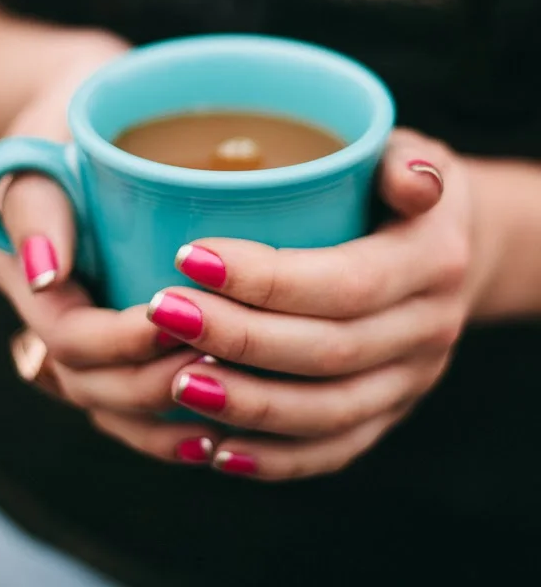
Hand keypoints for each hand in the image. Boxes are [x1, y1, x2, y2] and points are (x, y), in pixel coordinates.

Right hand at [0, 31, 223, 466]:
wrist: (91, 111)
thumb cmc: (68, 118)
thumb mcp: (42, 142)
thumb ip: (35, 206)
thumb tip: (42, 275)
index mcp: (31, 278)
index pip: (68, 338)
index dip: (120, 341)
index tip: (175, 317)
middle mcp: (58, 317)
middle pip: (94, 385)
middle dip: (153, 384)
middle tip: (218, 366)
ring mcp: (92, 332)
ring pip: (117, 407)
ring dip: (168, 416)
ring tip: (228, 410)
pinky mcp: (127, 334)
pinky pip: (140, 400)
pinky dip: (173, 420)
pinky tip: (219, 428)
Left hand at [147, 129, 493, 480]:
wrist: (450, 249)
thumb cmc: (399, 189)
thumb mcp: (410, 154)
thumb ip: (405, 163)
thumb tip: (413, 181)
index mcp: (433, 261)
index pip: (347, 282)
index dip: (269, 278)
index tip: (189, 255)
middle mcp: (429, 330)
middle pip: (328, 351)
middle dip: (239, 338)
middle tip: (161, 310)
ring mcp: (410, 381)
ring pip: (327, 413)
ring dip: (247, 404)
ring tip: (175, 381)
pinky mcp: (388, 414)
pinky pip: (333, 449)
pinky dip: (273, 457)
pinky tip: (212, 446)